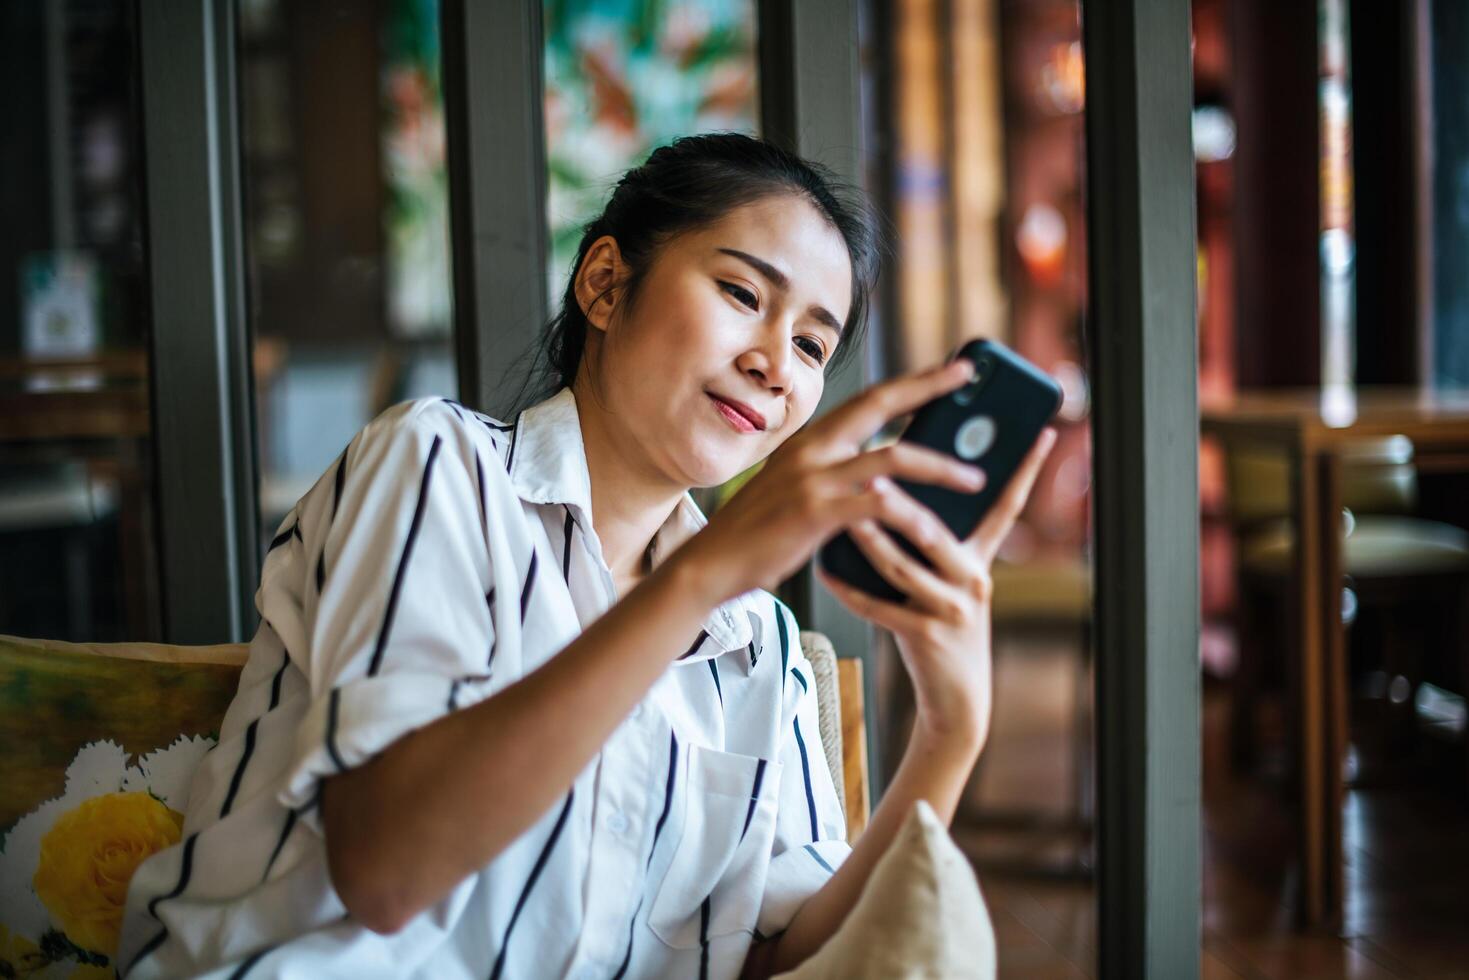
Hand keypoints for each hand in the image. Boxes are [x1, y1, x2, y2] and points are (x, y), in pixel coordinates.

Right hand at [676, 359, 988, 604]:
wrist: (711, 565)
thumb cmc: (758, 535)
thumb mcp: (797, 491)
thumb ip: (834, 477)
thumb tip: (882, 475)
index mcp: (810, 440)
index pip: (869, 399)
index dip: (911, 382)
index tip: (948, 369)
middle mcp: (812, 448)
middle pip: (881, 404)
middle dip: (929, 388)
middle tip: (969, 377)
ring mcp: (814, 478)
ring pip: (894, 456)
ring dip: (941, 466)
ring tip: (975, 479)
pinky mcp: (817, 511)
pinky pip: (880, 505)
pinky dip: (912, 516)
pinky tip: (934, 531)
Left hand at [816, 427, 1057, 753]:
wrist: (958, 696)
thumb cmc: (944, 623)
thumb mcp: (951, 578)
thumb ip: (936, 539)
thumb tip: (899, 487)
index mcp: (980, 557)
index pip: (1006, 505)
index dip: (1024, 469)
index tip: (1038, 431)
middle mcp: (973, 579)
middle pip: (935, 531)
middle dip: (903, 502)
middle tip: (875, 472)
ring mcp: (952, 609)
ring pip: (905, 567)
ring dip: (872, 540)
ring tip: (847, 514)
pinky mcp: (927, 637)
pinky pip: (882, 607)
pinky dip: (851, 590)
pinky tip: (827, 572)